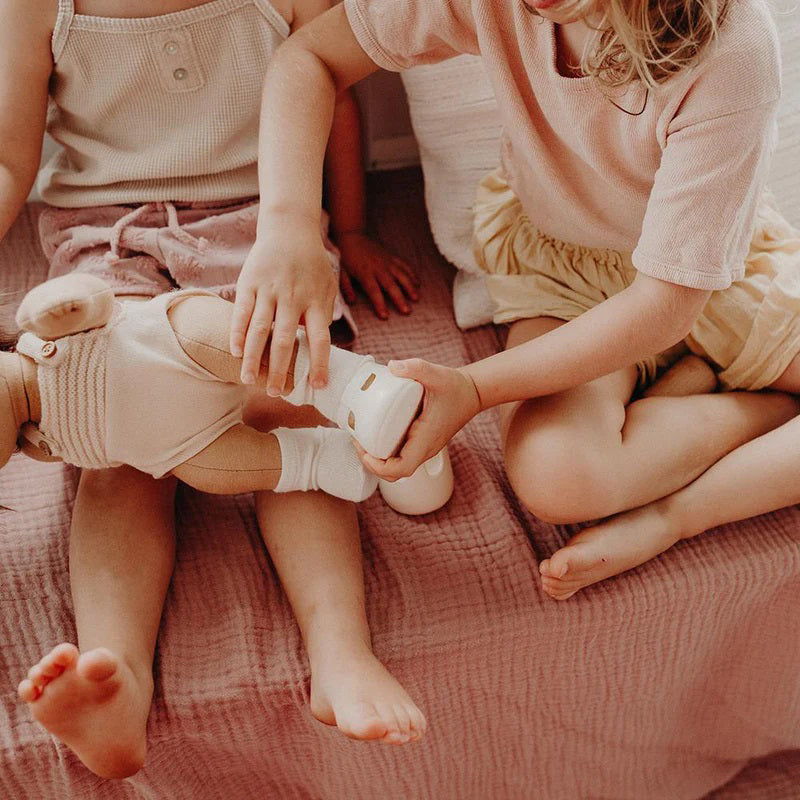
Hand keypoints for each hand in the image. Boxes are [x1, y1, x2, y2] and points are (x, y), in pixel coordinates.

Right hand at [231, 216, 336, 394]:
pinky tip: (236, 353)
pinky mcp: (249, 282)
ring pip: (259, 329)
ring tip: (248, 381)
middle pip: (285, 340)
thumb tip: (320, 349)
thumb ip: (324, 315)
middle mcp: (293, 297)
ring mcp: (269, 290)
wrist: (289, 229)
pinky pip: (241, 312)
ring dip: (253, 359)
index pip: (320, 338)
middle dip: (279, 369)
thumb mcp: (327, 286)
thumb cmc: (311, 265)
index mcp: (316, 301)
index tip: (318, 385)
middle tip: (275, 393)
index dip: (319, 363)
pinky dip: (238, 334)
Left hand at [336, 231, 419, 318]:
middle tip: (407, 311)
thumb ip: (346, 287)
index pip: (373, 291)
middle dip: (399, 299)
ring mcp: (387, 262)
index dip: (379, 304)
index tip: (385, 316)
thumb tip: (351, 302)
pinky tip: (418, 284)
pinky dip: (412, 274)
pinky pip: (405, 265)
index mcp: (365, 273)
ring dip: (410, 287)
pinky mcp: (392, 257)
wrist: (352, 236)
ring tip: (416, 299)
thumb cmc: (346, 256)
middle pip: (391, 285)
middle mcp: (378, 268)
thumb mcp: (341, 272)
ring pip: (402, 275)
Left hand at [358, 359, 481, 479]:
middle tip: (358, 442)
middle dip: (372, 464)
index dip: (379, 467)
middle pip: (395, 473)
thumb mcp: (437, 374)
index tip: (365, 451)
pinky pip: (402, 455)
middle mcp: (425, 448)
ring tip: (362, 438)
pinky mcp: (423, 443)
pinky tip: (376, 433)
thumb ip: (416, 368)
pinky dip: (386, 452)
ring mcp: (424, 448)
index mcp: (426, 439)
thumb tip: (392, 366)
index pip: (402, 468)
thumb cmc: (457, 386)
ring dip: (378, 459)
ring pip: (398, 466)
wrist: (473, 392)